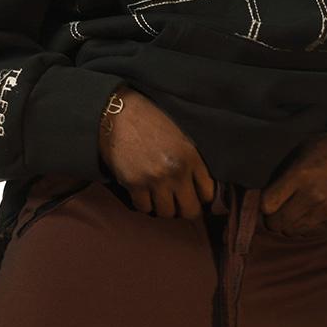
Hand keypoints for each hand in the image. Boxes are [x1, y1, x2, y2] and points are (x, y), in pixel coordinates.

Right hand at [98, 87, 216, 217]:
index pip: (208, 193)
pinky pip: (144, 208)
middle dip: (186, 209)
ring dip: (164, 207)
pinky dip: (144, 204)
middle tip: (179, 203)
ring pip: (166, 213)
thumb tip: (200, 184)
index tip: (196, 196)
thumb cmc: (150, 121)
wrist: (118, 114)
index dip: (202, 198)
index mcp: (192, 156)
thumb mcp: (181, 135)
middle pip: (190, 210)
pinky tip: (143, 193)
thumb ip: (192, 159)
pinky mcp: (134, 184)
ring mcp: (155, 179)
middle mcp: (176, 171)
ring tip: (160, 197)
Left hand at [260, 132, 326, 237]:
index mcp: (300, 175)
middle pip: (278, 222)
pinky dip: (310, 226)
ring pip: (294, 230)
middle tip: (278, 213)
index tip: (267, 203)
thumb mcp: (303, 151)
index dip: (264, 206)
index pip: (267, 204)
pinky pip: (313, 231)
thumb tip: (264, 196)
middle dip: (274, 219)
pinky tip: (316, 212)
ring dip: (291, 225)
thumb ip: (285, 173)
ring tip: (297, 213)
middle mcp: (312, 195)